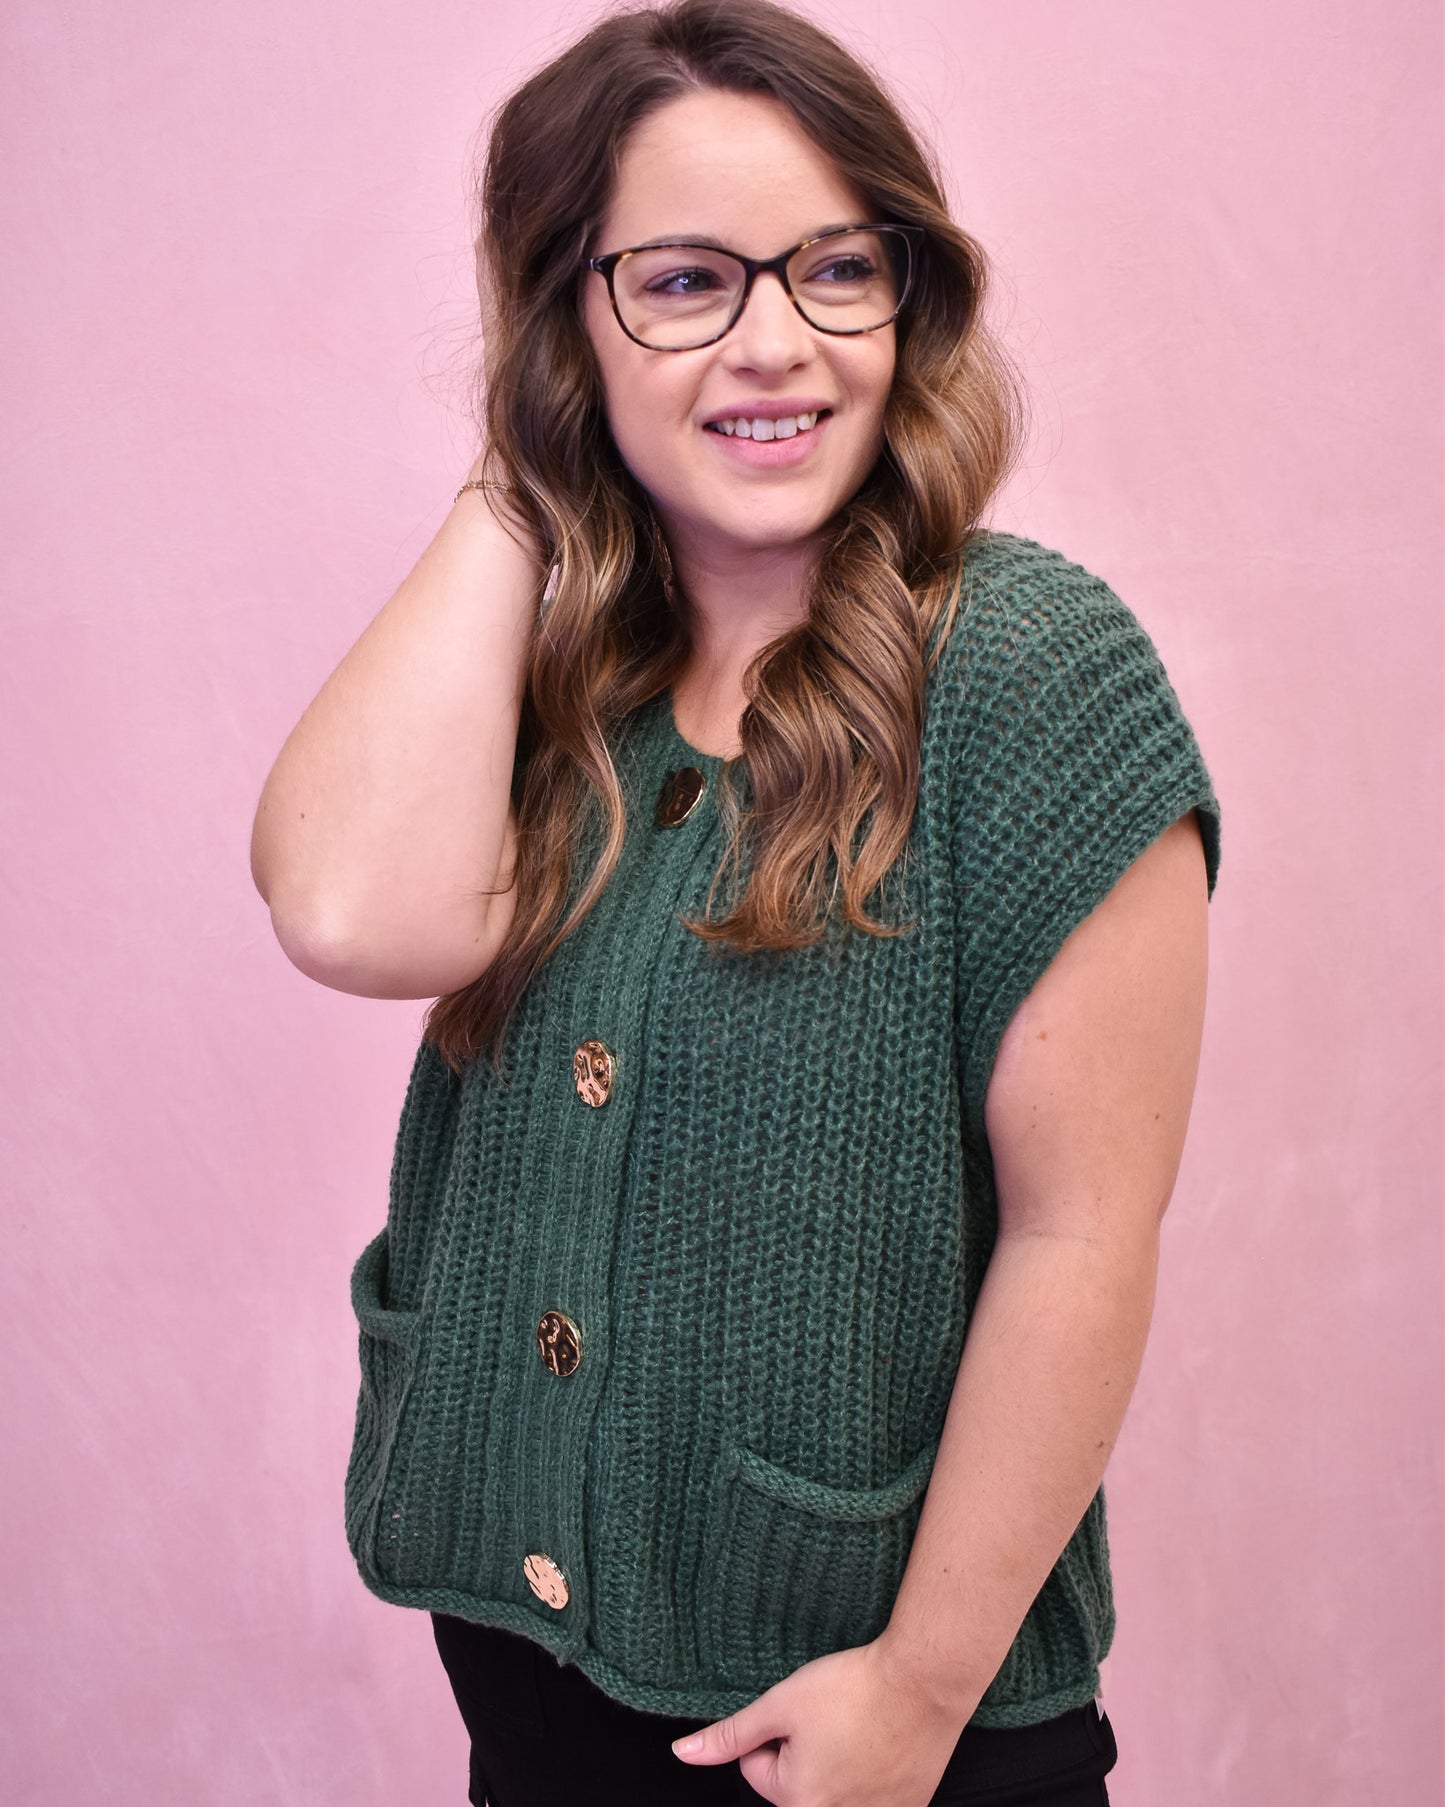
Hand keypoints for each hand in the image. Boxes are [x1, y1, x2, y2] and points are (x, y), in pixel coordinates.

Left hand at [670, 1638, 972, 1806]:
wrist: (923, 1679)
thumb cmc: (852, 1689)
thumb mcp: (780, 1704)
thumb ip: (730, 1736)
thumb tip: (682, 1754)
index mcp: (800, 1803)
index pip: (759, 1770)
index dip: (776, 1732)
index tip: (805, 1712)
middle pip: (796, 1785)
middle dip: (804, 1751)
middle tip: (832, 1717)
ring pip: (834, 1787)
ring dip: (838, 1761)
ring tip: (857, 1727)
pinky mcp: (909, 1806)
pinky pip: (873, 1794)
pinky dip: (872, 1769)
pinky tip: (881, 1740)